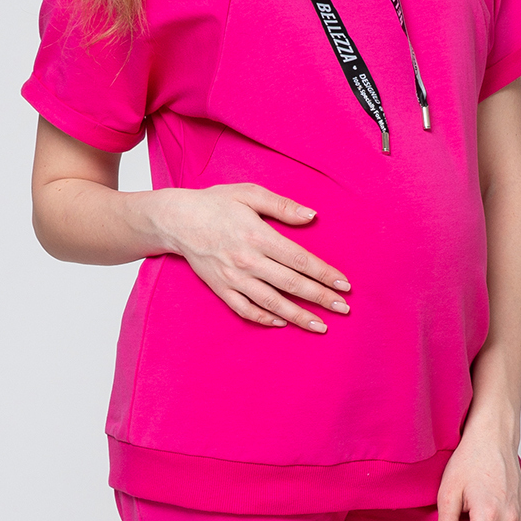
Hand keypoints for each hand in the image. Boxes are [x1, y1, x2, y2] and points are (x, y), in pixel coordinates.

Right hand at [151, 184, 350, 330]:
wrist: (177, 220)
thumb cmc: (215, 203)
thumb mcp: (249, 194)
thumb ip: (283, 206)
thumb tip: (312, 216)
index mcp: (258, 236)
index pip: (300, 260)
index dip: (324, 274)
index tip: (344, 284)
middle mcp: (248, 261)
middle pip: (292, 284)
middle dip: (320, 298)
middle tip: (343, 309)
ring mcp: (233, 278)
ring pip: (272, 302)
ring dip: (299, 316)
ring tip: (320, 326)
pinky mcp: (220, 288)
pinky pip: (244, 309)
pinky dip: (264, 319)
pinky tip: (282, 323)